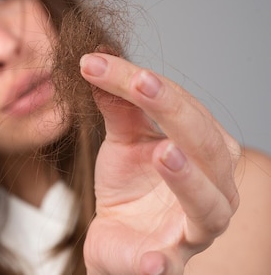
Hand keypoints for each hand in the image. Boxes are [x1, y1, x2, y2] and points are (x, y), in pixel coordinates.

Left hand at [80, 53, 240, 274]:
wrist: (117, 235)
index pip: (182, 106)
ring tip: (165, 154)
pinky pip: (171, 265)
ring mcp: (195, 228)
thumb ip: (117, 106)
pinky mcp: (170, 263)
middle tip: (141, 84)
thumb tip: (99, 58)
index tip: (96, 62)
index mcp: (206, 149)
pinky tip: (153, 260)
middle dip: (174, 112)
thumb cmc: (130, 183)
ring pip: (208, 205)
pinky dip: (163, 263)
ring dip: (188, 180)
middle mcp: (215, 186)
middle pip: (206, 146)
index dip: (144, 82)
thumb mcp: (122, 139)